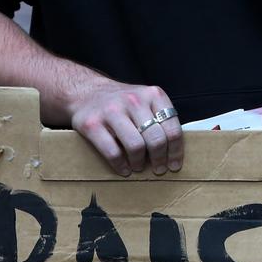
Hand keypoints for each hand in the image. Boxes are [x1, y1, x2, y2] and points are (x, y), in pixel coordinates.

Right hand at [66, 78, 183, 176]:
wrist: (86, 92)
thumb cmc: (120, 102)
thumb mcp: (145, 100)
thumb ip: (159, 118)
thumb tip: (173, 150)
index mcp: (152, 95)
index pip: (172, 128)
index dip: (176, 151)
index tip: (174, 165)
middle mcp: (133, 100)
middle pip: (156, 139)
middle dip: (159, 159)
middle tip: (158, 169)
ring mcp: (112, 112)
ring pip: (135, 146)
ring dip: (139, 163)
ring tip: (138, 168)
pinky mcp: (93, 124)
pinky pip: (112, 152)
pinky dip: (120, 165)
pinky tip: (124, 169)